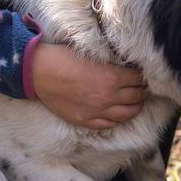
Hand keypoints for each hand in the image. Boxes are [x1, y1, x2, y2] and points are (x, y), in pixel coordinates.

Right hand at [29, 42, 145, 129]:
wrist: (39, 72)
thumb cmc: (63, 58)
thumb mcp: (92, 55)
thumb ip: (111, 64)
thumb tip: (127, 67)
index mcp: (111, 77)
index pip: (138, 79)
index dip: (141, 75)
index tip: (141, 74)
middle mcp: (107, 96)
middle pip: (136, 96)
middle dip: (141, 90)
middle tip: (141, 87)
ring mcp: (97, 111)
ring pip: (127, 114)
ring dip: (135, 107)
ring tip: (136, 102)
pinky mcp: (85, 120)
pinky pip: (109, 124)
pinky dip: (118, 120)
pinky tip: (120, 115)